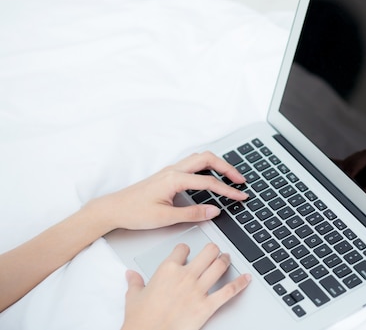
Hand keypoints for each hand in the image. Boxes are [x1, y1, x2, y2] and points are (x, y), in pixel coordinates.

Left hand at [89, 152, 247, 231]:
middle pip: (208, 159)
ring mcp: (171, 170)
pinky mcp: (168, 175)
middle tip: (241, 180)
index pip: (209, 182)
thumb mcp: (165, 218)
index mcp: (174, 179)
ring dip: (218, 164)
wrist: (113, 208)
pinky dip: (207, 167)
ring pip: (200, 158)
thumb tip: (214, 211)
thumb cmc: (134, 212)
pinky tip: (212, 176)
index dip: (228, 190)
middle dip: (228, 168)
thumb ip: (192, 214)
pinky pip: (193, 164)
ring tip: (231, 176)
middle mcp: (174, 170)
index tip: (241, 196)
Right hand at [122, 243, 250, 329]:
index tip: (187, 251)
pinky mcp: (207, 306)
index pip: (182, 248)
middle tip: (214, 251)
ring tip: (227, 258)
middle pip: (208, 251)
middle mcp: (185, 276)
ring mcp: (198, 290)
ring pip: (219, 266)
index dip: (186, 249)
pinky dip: (240, 283)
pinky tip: (246, 278)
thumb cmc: (140, 320)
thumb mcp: (133, 297)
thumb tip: (131, 274)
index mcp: (167, 270)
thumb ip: (135, 282)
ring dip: (225, 260)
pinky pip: (228, 291)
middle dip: (213, 249)